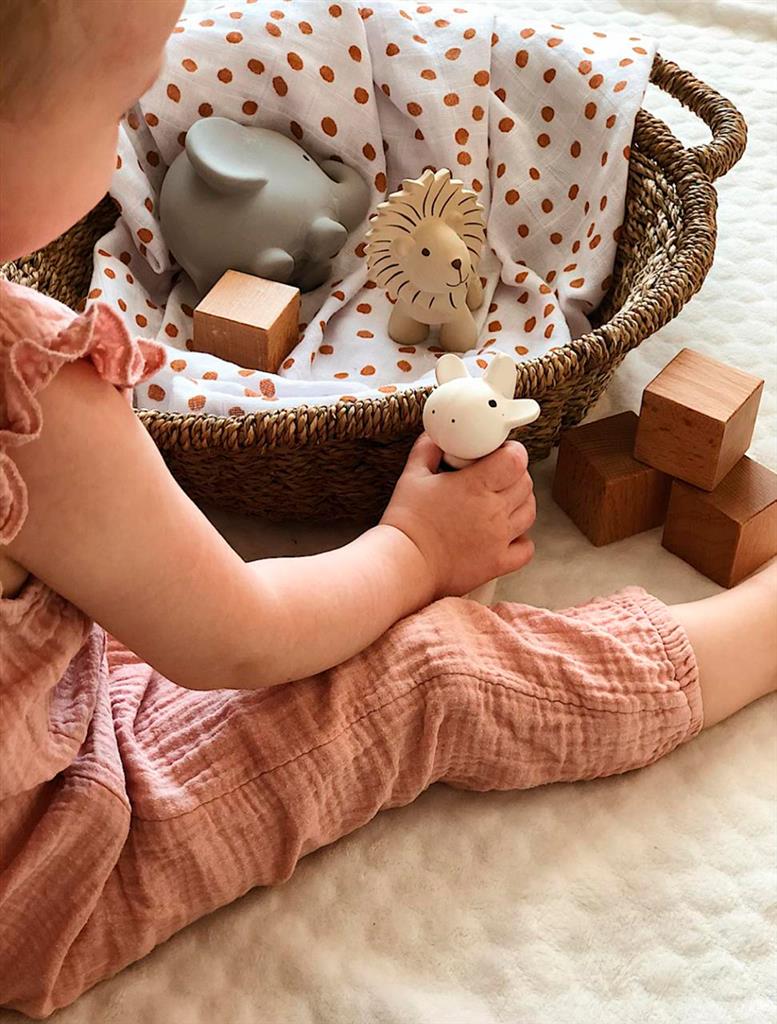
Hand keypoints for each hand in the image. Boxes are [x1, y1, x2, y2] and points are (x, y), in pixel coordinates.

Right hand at [381, 433, 535, 599]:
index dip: (512, 452)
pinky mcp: (497, 563)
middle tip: (496, 476)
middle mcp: (493, 511)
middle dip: (515, 475)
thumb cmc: (406, 522)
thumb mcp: (412, 476)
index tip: (501, 454)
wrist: (404, 564)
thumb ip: (427, 450)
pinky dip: (521, 539)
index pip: (516, 460)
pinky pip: (526, 548)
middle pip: (525, 483)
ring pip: (529, 512)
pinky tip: (506, 534)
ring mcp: (499, 539)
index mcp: (476, 485)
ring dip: (520, 503)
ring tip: (502, 502)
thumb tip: (436, 436)